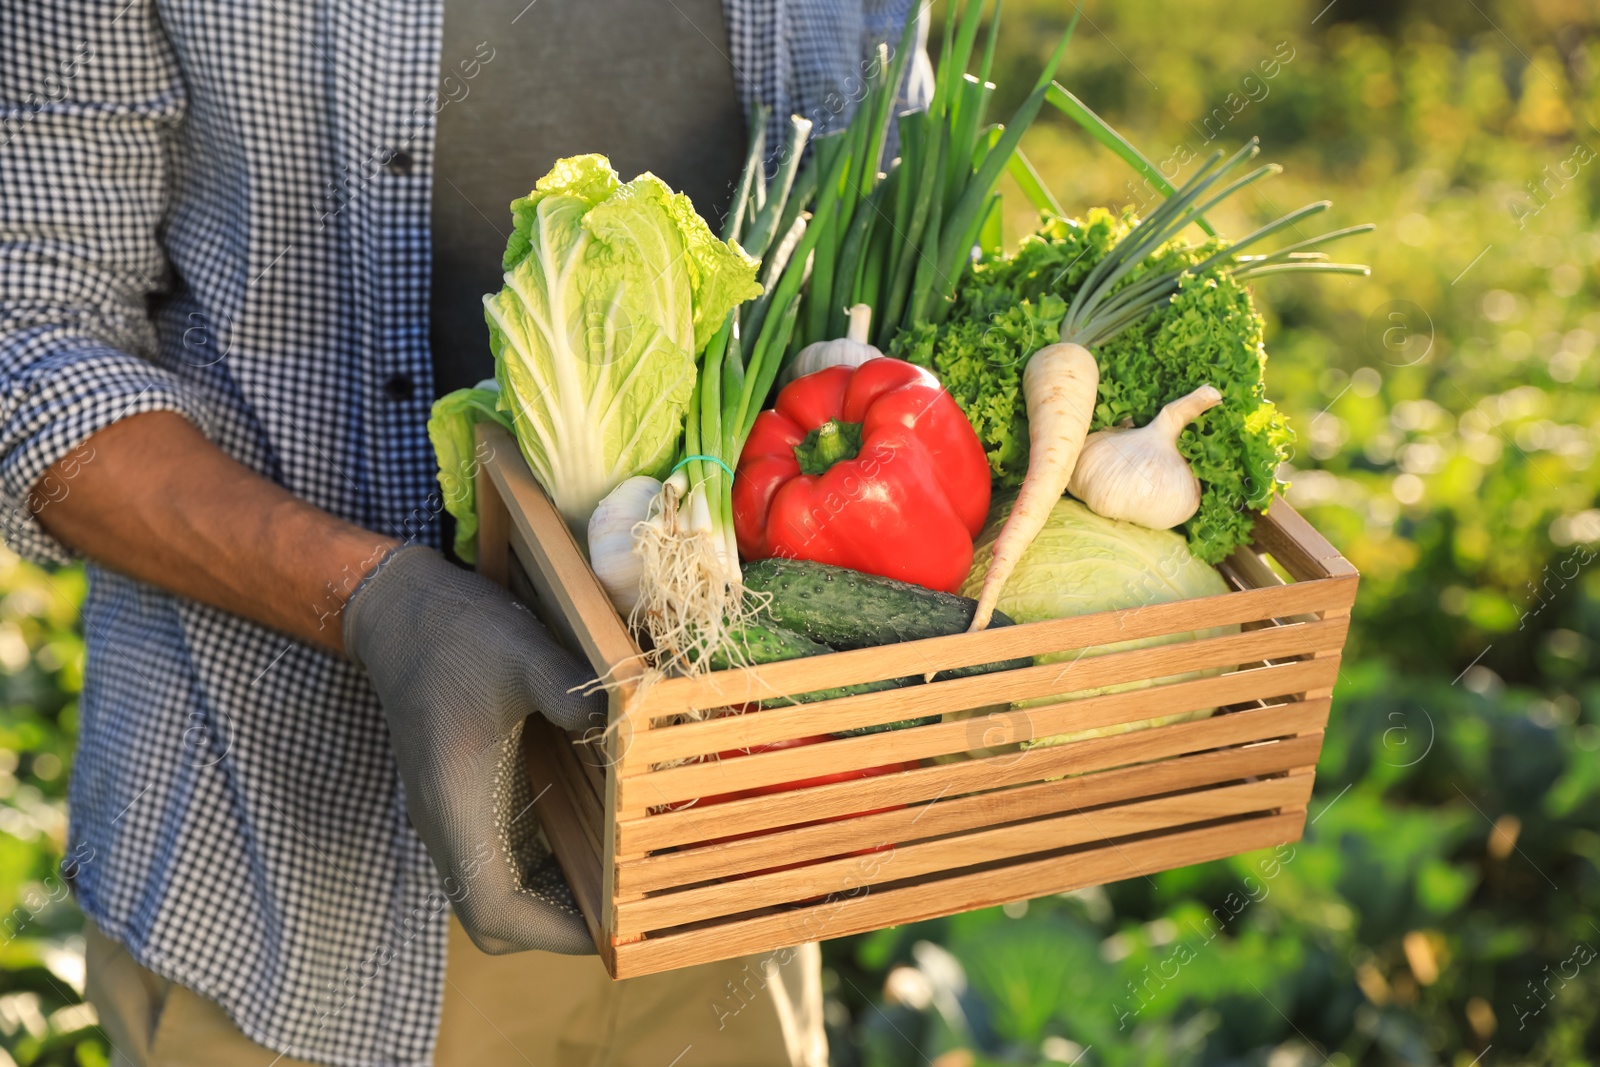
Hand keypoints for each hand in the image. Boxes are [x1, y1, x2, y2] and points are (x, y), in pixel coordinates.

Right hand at [344, 544, 605, 954]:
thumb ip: (571, 692)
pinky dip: (551, 865)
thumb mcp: (522, 654)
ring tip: (622, 878)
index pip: (494, 911)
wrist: (404, 612)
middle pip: (496, 919)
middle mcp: (451, 823)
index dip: (554, 932)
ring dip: (558, 898)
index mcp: (456, 804)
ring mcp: (457, 815)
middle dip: (561, 926)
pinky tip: (598, 836)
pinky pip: (507, 857)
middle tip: (626, 903)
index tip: (611, 926)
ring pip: (502, 892)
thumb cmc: (458, 635)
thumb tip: (624, 724)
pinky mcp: (469, 798)